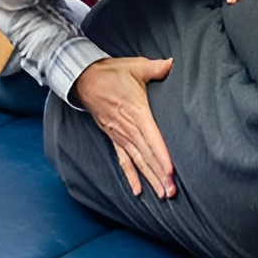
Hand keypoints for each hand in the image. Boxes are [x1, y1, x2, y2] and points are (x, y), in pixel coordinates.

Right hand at [73, 56, 175, 198]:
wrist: (85, 79)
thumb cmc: (112, 73)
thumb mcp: (136, 66)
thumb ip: (157, 67)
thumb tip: (172, 63)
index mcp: (137, 112)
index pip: (152, 138)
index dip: (161, 156)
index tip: (171, 171)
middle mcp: (128, 128)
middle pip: (146, 156)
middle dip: (159, 175)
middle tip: (171, 192)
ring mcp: (120, 135)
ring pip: (137, 161)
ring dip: (149, 179)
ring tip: (161, 194)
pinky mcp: (113, 137)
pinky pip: (123, 160)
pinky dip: (130, 176)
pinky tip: (137, 191)